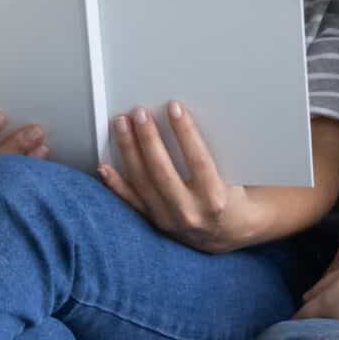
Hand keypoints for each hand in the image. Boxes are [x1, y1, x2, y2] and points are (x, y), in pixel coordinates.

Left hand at [96, 103, 265, 254]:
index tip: (174, 107)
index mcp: (215, 199)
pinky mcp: (155, 223)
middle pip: (162, 170)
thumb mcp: (234, 175)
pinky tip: (104, 166)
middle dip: (148, 137)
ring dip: (129, 150)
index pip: (198, 160)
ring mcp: (169, 220)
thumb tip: (186, 117)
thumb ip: (216, 151)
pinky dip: (115, 183)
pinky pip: (131, 201)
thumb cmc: (232, 196)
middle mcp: (190, 213)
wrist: (229, 232)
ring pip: (142, 182)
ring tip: (122, 124)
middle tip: (139, 112)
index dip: (185, 132)